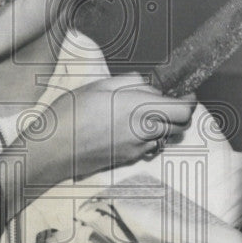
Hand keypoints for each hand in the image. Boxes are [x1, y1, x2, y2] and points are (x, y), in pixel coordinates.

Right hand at [3, 73, 195, 193]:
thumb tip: (148, 85)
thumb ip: (131, 82)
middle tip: (167, 101)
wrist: (52, 148)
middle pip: (180, 126)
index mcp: (140, 108)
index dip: (189, 100)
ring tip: (145, 114)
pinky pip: (150, 148)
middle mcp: (144, 131)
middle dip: (179, 113)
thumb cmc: (71, 113)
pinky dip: (149, 138)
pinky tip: (131, 129)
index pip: (183, 110)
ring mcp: (137, 148)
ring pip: (166, 138)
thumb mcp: (100, 85)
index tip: (185, 92)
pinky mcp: (128, 160)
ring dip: (164, 126)